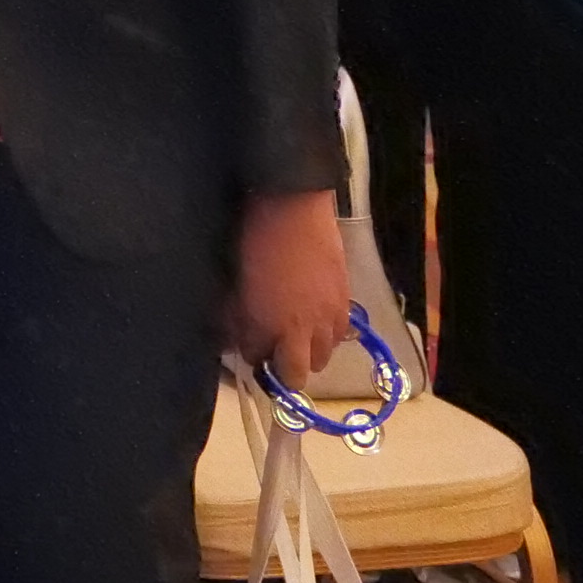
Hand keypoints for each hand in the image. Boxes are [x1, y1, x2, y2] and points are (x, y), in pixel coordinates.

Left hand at [226, 190, 351, 378]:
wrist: (295, 209)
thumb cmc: (256, 241)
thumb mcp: (238, 283)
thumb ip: (238, 317)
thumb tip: (235, 338)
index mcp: (273, 327)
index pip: (264, 365)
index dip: (255, 359)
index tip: (250, 349)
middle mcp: (306, 331)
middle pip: (300, 372)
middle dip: (285, 366)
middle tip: (275, 346)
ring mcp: (330, 317)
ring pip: (324, 357)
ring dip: (309, 351)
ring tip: (297, 332)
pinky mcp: (347, 301)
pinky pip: (342, 334)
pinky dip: (329, 334)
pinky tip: (317, 317)